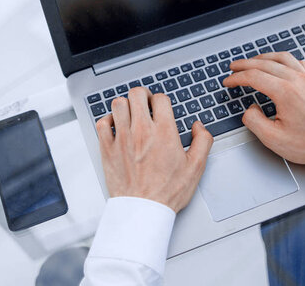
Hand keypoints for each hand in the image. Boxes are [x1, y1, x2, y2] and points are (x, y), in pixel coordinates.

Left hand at [95, 87, 213, 212]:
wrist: (143, 210)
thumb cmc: (167, 192)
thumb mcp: (196, 167)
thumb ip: (203, 141)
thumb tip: (198, 126)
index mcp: (164, 132)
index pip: (160, 99)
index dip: (162, 100)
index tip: (162, 108)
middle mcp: (142, 131)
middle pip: (137, 94)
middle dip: (143, 95)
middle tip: (146, 104)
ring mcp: (122, 138)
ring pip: (118, 104)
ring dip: (125, 105)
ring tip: (131, 112)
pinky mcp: (108, 149)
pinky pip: (102, 123)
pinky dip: (107, 120)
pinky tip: (115, 126)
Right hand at [223, 52, 304, 168]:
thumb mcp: (273, 139)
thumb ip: (254, 120)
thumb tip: (250, 109)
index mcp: (286, 92)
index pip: (254, 76)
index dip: (237, 78)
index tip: (228, 81)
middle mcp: (298, 80)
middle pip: (265, 63)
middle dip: (245, 64)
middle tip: (233, 67)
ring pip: (282, 57)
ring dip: (263, 57)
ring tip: (252, 61)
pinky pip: (297, 62)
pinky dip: (283, 60)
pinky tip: (278, 64)